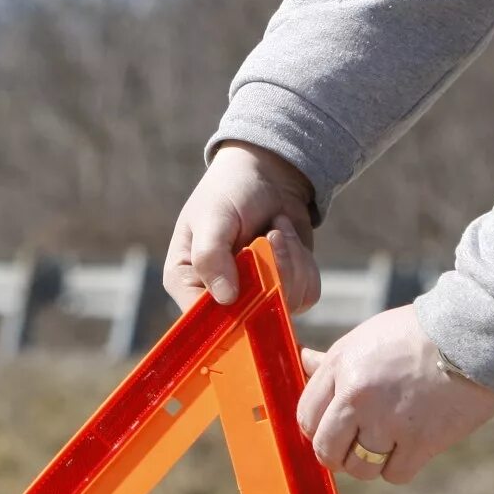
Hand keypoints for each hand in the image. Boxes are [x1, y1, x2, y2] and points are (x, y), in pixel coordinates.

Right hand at [164, 142, 321, 314]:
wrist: (268, 172)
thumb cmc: (229, 190)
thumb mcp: (213, 218)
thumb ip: (211, 256)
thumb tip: (225, 299)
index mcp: (187, 281)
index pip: (202, 321)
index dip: (229, 315)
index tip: (252, 289)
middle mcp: (219, 296)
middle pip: (251, 318)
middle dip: (270, 274)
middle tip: (270, 235)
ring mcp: (255, 295)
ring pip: (286, 305)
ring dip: (289, 262)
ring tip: (276, 229)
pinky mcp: (285, 288)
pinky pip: (306, 295)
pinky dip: (304, 263)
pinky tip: (287, 236)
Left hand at [297, 305, 493, 484]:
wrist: (470, 335)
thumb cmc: (415, 333)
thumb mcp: (365, 337)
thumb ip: (332, 361)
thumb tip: (303, 361)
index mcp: (341, 369)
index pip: (306, 417)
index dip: (316, 428)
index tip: (330, 429)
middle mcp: (359, 398)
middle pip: (326, 450)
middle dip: (335, 453)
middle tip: (350, 446)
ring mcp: (389, 422)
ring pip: (359, 468)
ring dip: (368, 462)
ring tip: (383, 443)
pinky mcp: (422, 441)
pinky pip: (394, 474)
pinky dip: (398, 467)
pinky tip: (408, 447)